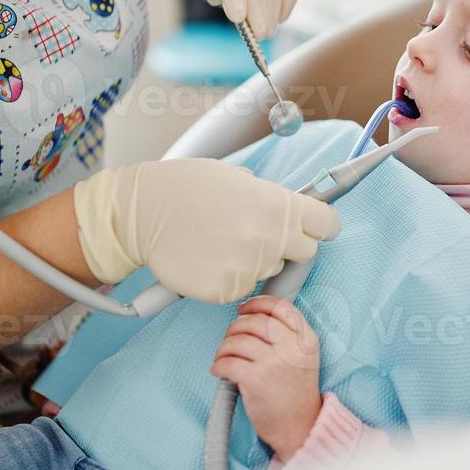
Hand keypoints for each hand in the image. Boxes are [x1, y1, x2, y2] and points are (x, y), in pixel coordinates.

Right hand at [74, 159, 339, 302]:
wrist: (142, 212)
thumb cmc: (187, 188)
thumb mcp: (238, 179)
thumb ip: (270, 199)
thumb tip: (291, 213)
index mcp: (277, 205)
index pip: (327, 224)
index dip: (320, 226)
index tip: (313, 228)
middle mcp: (269, 238)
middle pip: (305, 252)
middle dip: (289, 246)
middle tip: (259, 235)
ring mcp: (248, 267)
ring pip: (270, 270)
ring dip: (255, 260)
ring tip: (221, 241)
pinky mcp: (226, 290)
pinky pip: (241, 287)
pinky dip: (229, 277)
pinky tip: (208, 258)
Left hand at [210, 296, 321, 460]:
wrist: (299, 426)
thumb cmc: (296, 392)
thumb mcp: (304, 357)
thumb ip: (290, 335)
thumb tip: (252, 316)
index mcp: (306, 339)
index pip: (279, 307)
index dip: (256, 304)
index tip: (243, 309)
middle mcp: (292, 347)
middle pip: (254, 321)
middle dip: (235, 327)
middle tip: (230, 339)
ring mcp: (273, 363)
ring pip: (237, 341)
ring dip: (224, 348)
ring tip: (223, 357)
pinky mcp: (255, 380)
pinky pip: (227, 362)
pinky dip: (218, 365)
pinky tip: (219, 371)